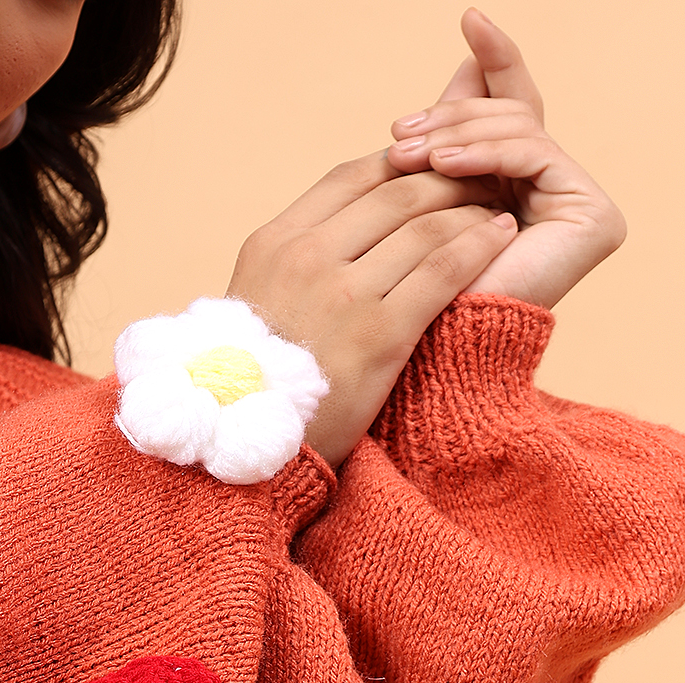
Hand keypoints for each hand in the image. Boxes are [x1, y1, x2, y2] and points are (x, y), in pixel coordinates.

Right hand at [228, 156, 516, 467]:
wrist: (253, 444)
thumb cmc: (258, 381)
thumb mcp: (256, 303)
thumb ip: (295, 262)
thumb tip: (344, 231)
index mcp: (274, 243)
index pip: (352, 177)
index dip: (403, 164)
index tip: (433, 168)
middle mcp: (306, 258)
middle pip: (396, 191)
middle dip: (448, 179)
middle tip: (482, 178)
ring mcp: (344, 294)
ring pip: (426, 225)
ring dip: (472, 208)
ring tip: (497, 209)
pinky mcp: (381, 333)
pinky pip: (444, 269)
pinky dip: (480, 244)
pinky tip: (504, 235)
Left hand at [386, 8, 625, 308]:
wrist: (421, 362)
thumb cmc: (406, 298)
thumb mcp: (415, 200)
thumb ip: (442, 139)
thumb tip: (458, 64)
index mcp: (516, 192)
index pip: (508, 114)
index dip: (493, 64)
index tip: (470, 18)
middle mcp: (554, 197)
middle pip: (513, 116)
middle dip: (453, 112)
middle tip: (400, 128)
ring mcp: (578, 207)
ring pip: (521, 128)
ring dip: (458, 131)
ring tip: (407, 150)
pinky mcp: (594, 219)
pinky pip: (537, 154)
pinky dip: (486, 151)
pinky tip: (441, 161)